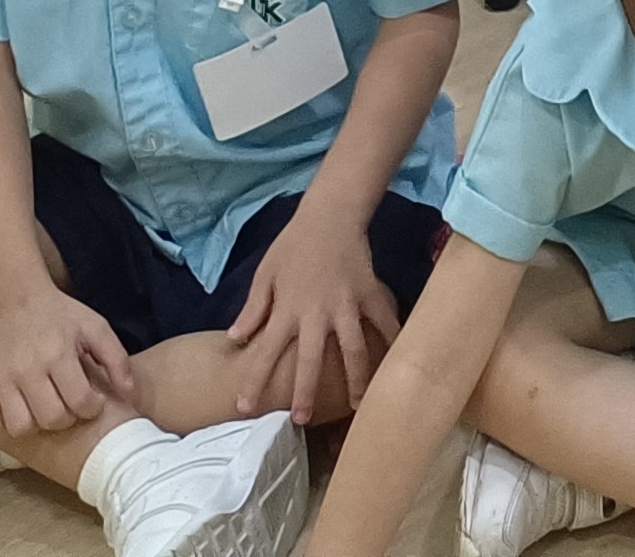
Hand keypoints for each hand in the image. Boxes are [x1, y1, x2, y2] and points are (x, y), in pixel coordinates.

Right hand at [0, 284, 132, 441]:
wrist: (16, 299)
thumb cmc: (60, 314)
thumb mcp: (95, 327)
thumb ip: (116, 359)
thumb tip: (128, 392)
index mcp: (59, 355)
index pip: (80, 401)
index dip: (93, 408)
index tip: (94, 401)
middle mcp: (28, 371)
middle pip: (51, 419)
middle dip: (69, 419)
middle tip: (72, 406)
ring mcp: (2, 381)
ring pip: (20, 427)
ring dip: (37, 426)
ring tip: (46, 411)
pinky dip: (5, 427)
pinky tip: (21, 413)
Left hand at [225, 202, 397, 419]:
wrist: (331, 214)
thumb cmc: (294, 244)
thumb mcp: (265, 274)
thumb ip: (253, 309)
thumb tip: (235, 339)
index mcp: (288, 310)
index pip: (266, 353)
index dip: (254, 381)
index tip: (244, 407)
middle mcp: (317, 314)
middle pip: (310, 361)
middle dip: (305, 392)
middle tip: (301, 420)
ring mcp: (347, 305)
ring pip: (353, 350)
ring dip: (355, 379)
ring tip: (359, 405)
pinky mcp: (370, 294)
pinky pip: (383, 322)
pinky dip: (392, 341)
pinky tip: (399, 360)